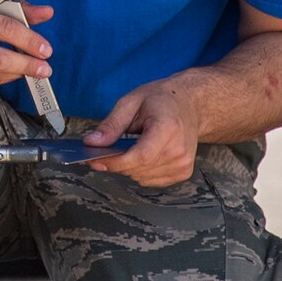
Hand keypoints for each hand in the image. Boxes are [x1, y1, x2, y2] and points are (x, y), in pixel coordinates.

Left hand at [86, 79, 202, 187]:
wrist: (190, 105)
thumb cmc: (161, 100)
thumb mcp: (131, 102)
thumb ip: (111, 124)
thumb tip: (90, 143)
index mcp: (168, 129)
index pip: (140, 156)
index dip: (115, 162)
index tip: (94, 159)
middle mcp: (179, 150)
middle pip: (138, 169)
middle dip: (115, 163)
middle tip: (102, 151)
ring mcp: (183, 164)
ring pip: (141, 177)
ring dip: (127, 167)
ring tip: (127, 147)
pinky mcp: (183, 172)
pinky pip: (151, 180)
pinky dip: (139, 171)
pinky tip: (141, 154)